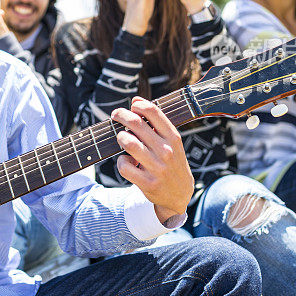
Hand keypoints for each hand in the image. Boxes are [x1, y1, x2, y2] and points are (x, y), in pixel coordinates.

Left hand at [111, 97, 193, 219]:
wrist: (180, 194)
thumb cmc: (171, 162)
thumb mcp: (172, 143)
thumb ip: (156, 124)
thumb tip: (136, 100)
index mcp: (173, 138)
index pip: (153, 112)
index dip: (138, 105)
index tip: (132, 105)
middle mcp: (166, 151)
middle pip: (136, 124)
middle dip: (122, 115)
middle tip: (115, 115)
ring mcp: (157, 168)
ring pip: (128, 143)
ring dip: (121, 137)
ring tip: (122, 138)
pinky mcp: (147, 183)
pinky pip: (124, 166)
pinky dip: (121, 161)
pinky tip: (126, 161)